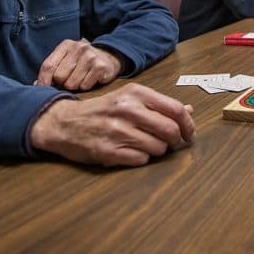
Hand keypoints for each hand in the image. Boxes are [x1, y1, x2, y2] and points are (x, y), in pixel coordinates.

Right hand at [29, 84, 195, 165]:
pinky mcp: (109, 151)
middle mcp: (128, 109)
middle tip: (171, 143)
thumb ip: (159, 105)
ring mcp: (118, 131)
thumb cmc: (102, 110)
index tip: (188, 133)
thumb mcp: (130, 98)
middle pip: (170, 130)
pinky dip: (141, 158)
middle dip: (175, 140)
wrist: (64, 122)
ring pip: (158, 148)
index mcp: (136, 93)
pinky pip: (141, 160)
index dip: (188, 125)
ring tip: (146, 145)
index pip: (175, 109)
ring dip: (157, 150)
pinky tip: (131, 151)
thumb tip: (189, 111)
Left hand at [36, 39, 122, 90]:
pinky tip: (90, 79)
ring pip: (72, 84)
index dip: (43, 80)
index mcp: (66, 45)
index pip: (48, 65)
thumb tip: (36, 86)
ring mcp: (90, 57)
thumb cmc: (82, 61)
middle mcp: (78, 48)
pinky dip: (86, 86)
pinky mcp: (100, 67)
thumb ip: (52, 69)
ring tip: (81, 79)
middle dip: (63, 83)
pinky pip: (85, 86)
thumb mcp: (67, 59)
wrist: (110, 56)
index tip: (42, 90)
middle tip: (71, 79)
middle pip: (59, 77)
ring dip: (75, 86)